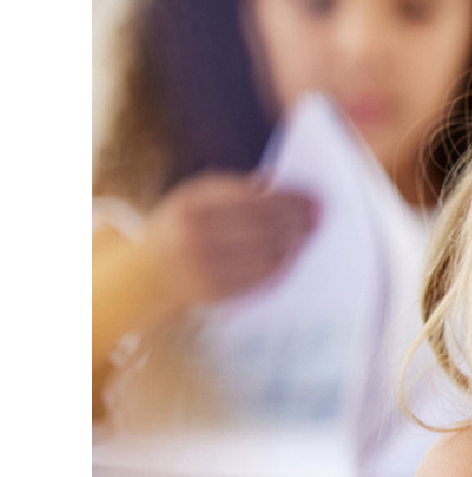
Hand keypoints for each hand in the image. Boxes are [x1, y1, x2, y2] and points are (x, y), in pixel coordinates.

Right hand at [139, 173, 317, 307]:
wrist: (148, 274)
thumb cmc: (182, 226)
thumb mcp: (197, 197)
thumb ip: (235, 188)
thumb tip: (280, 183)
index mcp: (191, 207)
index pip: (254, 200)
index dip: (290, 200)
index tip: (315, 197)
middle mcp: (194, 238)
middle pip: (264, 228)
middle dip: (298, 221)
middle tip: (319, 218)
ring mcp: (205, 269)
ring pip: (267, 254)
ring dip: (295, 244)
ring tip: (307, 234)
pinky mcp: (217, 293)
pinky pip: (262, 278)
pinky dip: (283, 265)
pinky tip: (292, 254)